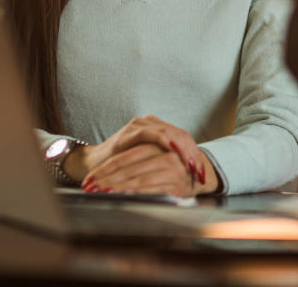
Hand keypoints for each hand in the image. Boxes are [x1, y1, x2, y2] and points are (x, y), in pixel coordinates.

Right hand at [62, 116, 214, 192]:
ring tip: (191, 166)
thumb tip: (194, 175)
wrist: (94, 166)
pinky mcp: (130, 132)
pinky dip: (165, 143)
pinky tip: (173, 153)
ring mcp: (140, 126)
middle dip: (192, 154)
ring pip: (170, 133)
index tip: (203, 173)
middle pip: (180, 134)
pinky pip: (152, 135)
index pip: (183, 138)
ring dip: (182, 150)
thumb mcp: (149, 164)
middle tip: (200, 172)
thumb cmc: (123, 168)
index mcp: (158, 129)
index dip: (195, 154)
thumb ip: (166, 162)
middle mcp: (150, 123)